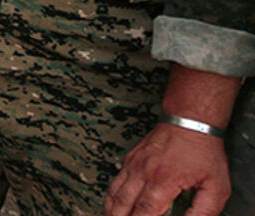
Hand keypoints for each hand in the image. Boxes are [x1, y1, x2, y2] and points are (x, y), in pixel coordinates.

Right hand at [105, 123, 229, 215]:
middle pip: (122, 205)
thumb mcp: (216, 186)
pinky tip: (115, 206)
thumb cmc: (203, 151)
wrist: (189, 122)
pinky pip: (114, 181)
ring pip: (113, 193)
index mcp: (163, 180)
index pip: (144, 212)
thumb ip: (204, 211)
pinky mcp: (130, 159)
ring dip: (112, 211)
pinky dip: (112, 197)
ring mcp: (133, 165)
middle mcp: (143, 172)